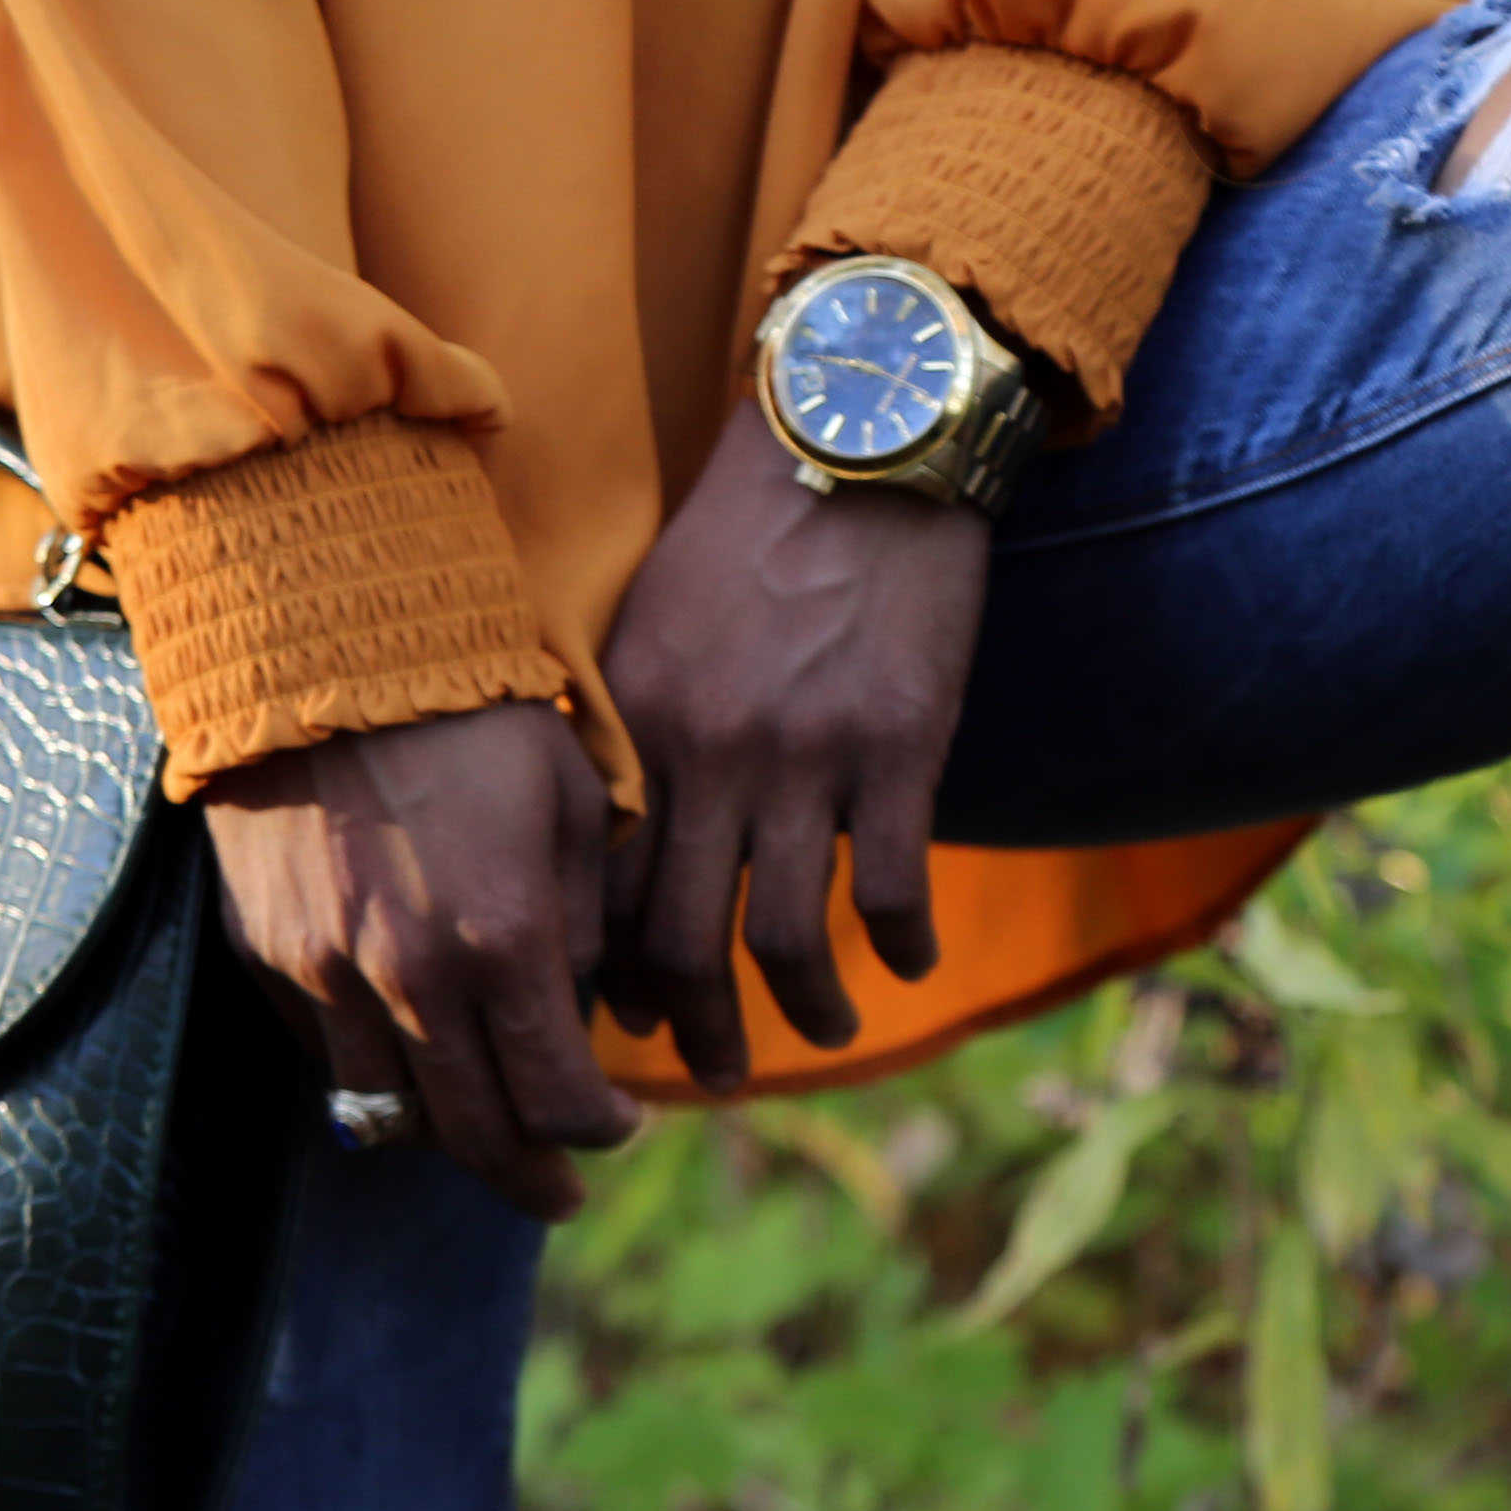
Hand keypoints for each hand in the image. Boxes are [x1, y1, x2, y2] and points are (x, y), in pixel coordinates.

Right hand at [199, 698, 641, 1220]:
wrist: (321, 642)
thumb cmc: (474, 708)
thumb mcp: (576, 800)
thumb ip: (590, 920)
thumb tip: (583, 1006)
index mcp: (504, 941)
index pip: (561, 1098)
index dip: (601, 1131)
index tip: (621, 1125)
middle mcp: (409, 978)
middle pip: (475, 1136)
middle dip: (529, 1178)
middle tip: (559, 1195)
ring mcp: (325, 973)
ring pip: (388, 1115)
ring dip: (444, 1139)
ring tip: (481, 1137)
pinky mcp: (266, 953)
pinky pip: (325, 1054)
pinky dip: (373, 1076)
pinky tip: (408, 1058)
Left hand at [599, 402, 986, 1092]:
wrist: (863, 437)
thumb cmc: (756, 533)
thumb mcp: (657, 624)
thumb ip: (639, 735)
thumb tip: (625, 848)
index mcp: (638, 725)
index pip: (600, 892)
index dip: (612, 978)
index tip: (631, 1020)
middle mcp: (708, 752)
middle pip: (680, 942)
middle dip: (695, 1031)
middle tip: (712, 1073)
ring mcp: (806, 755)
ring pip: (784, 937)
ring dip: (804, 1011)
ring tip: (828, 1031)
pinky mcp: (898, 745)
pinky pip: (891, 886)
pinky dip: (902, 943)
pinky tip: (910, 961)